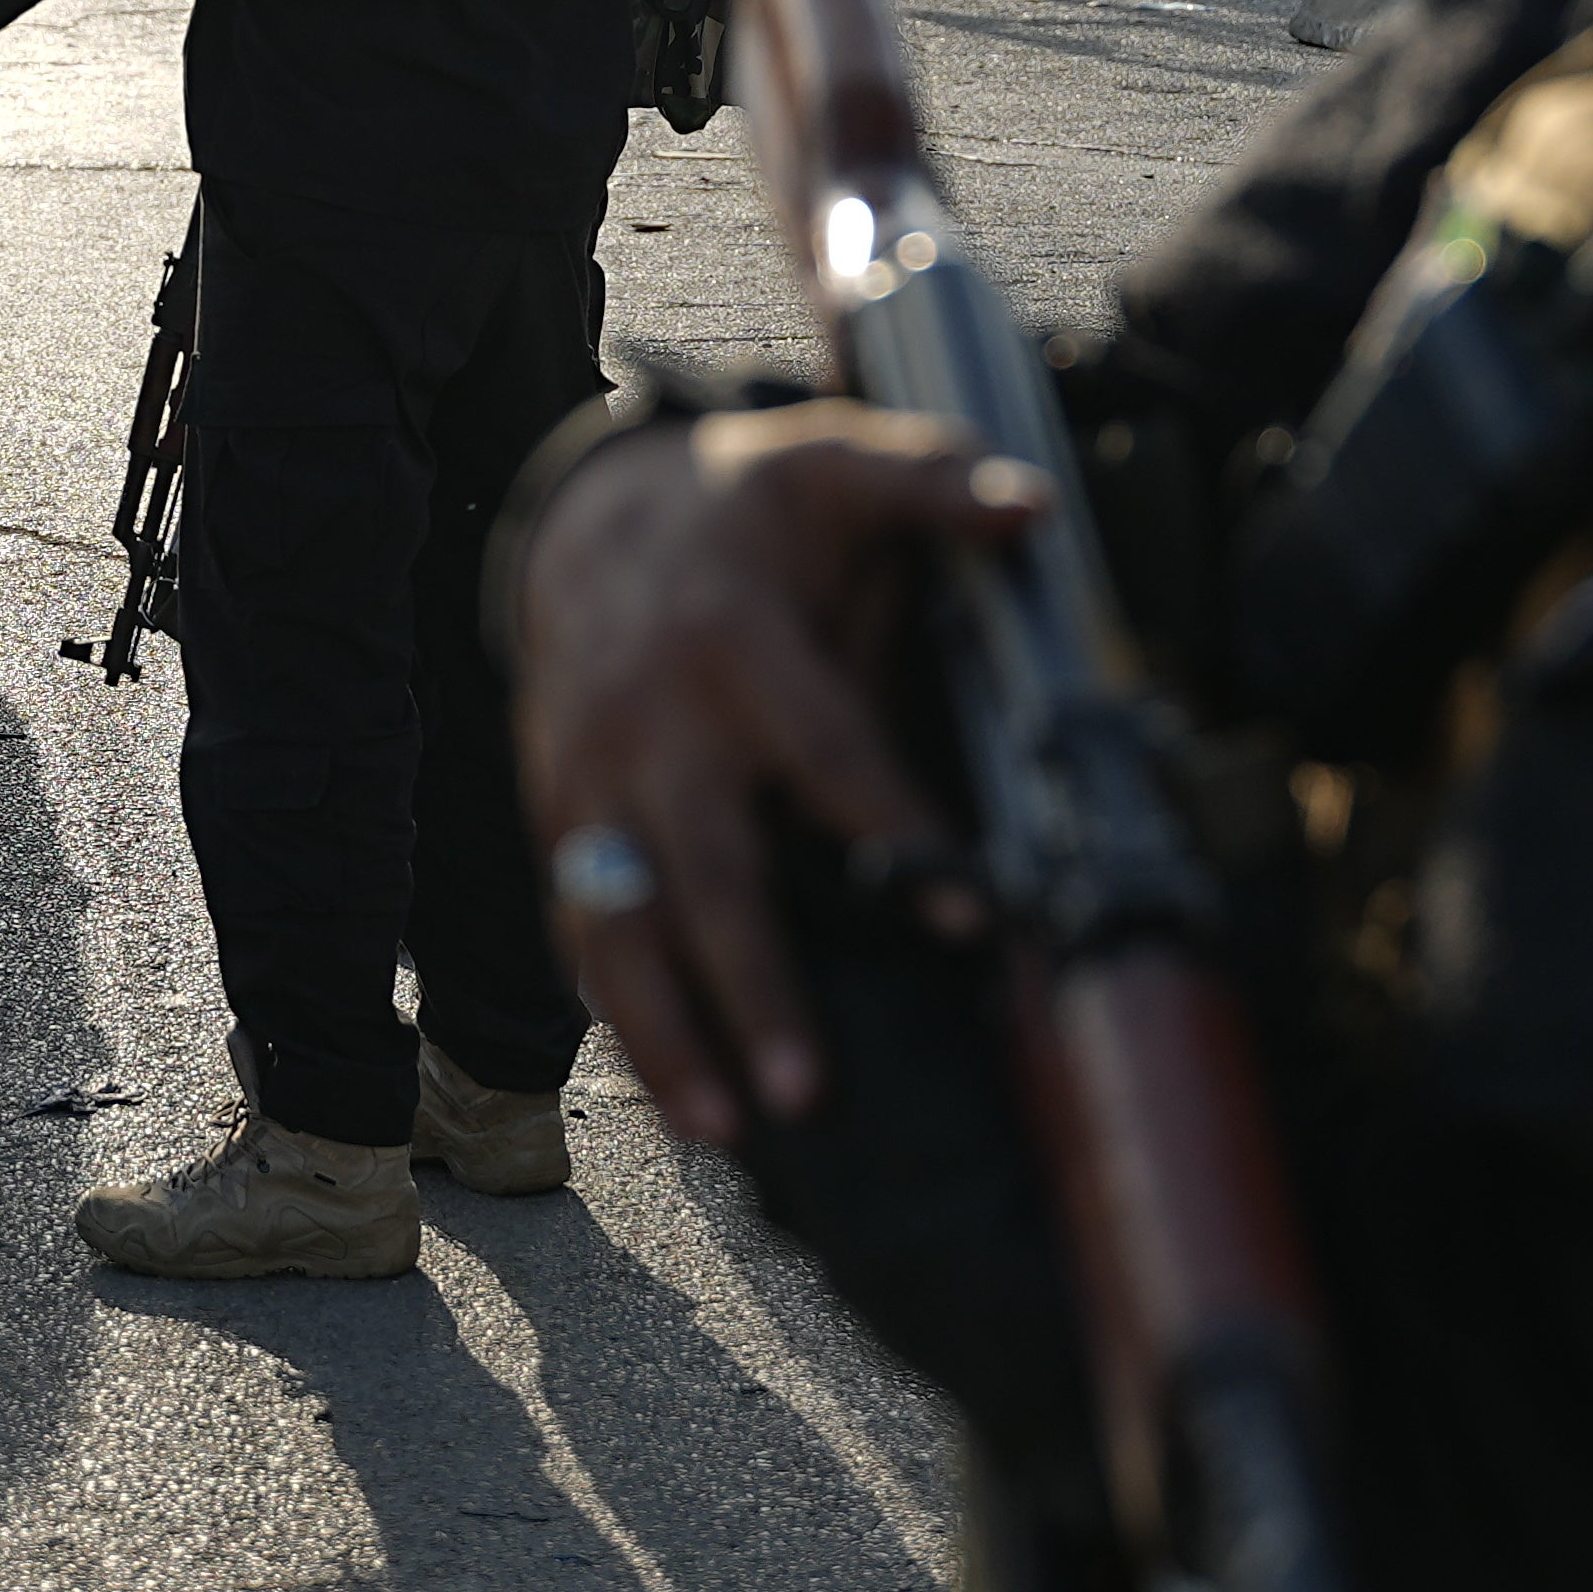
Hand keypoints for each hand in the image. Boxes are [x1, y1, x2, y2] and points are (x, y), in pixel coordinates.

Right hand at [511, 404, 1045, 1153]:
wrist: (594, 516)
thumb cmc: (749, 508)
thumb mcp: (837, 462)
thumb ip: (935, 484)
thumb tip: (1035, 512)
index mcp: (736, 641)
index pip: (826, 753)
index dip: (893, 830)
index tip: (965, 914)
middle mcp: (652, 723)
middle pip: (706, 870)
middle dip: (752, 985)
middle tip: (806, 1092)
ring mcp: (590, 779)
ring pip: (616, 920)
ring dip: (665, 1032)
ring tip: (721, 1130)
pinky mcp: (557, 817)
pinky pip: (578, 927)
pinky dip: (616, 1013)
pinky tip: (667, 1098)